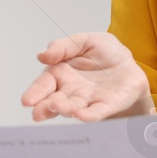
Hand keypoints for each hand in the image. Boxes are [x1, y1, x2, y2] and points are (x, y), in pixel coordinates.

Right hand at [20, 31, 151, 121]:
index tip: (26, 101)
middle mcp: (71, 91)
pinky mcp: (107, 105)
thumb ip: (62, 46)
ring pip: (74, 107)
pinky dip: (90, 114)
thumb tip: (42, 55)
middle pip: (55, 101)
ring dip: (66, 109)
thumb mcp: (83, 41)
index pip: (44, 85)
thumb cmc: (103, 52)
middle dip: (46, 107)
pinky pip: (97, 111)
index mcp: (60, 75)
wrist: (129, 62)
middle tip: (38, 112)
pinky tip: (82, 116)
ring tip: (60, 108)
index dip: (35, 93)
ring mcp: (88, 100)